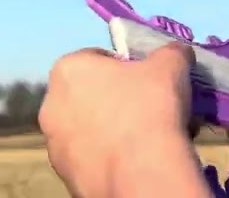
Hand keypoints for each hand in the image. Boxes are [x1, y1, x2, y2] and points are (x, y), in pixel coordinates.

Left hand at [39, 43, 210, 197]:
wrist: (142, 172)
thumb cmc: (150, 106)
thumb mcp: (171, 63)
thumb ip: (171, 52)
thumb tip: (177, 52)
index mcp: (68, 70)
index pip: (98, 58)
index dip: (127, 68)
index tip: (148, 82)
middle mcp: (51, 106)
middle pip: (92, 95)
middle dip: (119, 100)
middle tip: (150, 109)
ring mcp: (55, 144)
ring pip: (91, 129)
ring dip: (115, 130)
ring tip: (150, 139)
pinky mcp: (65, 176)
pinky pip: (92, 158)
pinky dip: (112, 157)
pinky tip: (139, 161)